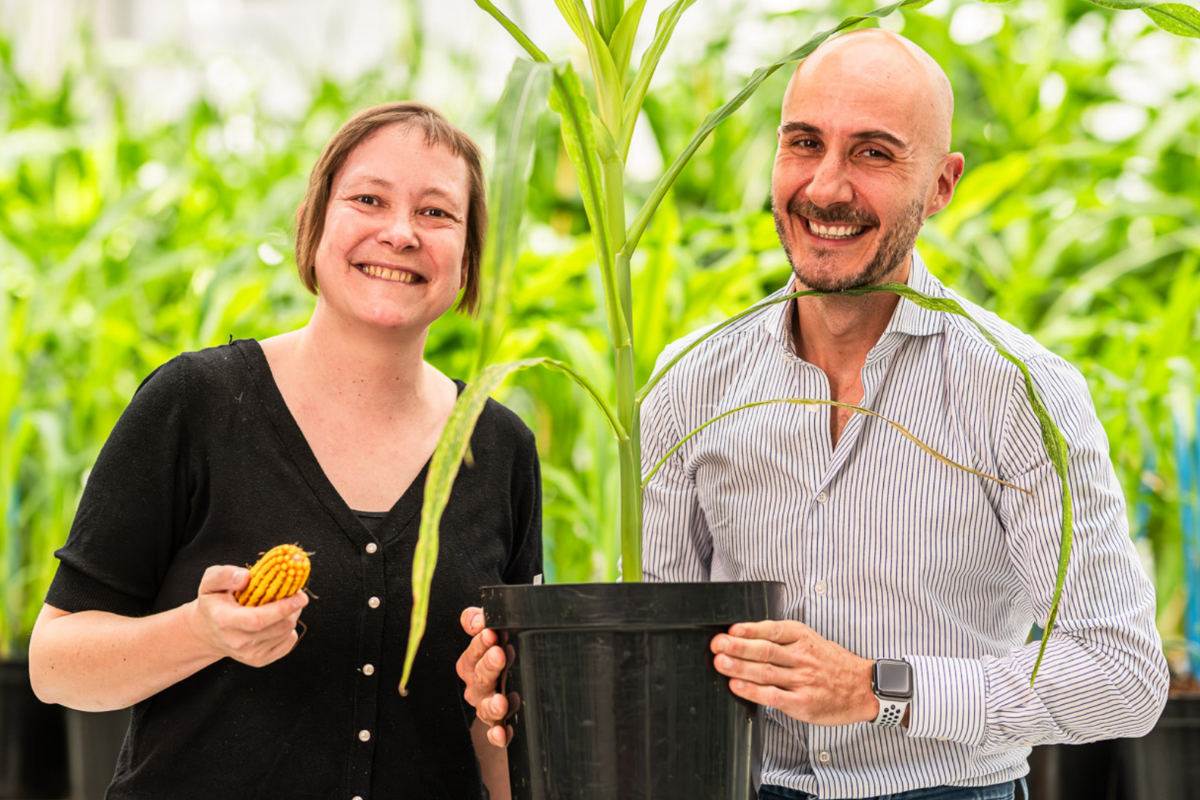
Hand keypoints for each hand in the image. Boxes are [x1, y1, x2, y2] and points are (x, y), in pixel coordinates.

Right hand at [187, 565, 307, 667]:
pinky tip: (277, 620)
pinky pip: (288, 642)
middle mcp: (237, 642)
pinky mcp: (260, 660)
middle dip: (293, 608)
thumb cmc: (213, 603)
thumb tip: (245, 577)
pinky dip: (289, 629)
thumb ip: (223, 576)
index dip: (283, 608)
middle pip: (279, 626)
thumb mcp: (210, 583)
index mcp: (225, 621)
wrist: (208, 632)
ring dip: (291, 616)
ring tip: (281, 604)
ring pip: (286, 632)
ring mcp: (249, 655)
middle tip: (293, 593)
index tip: (301, 596)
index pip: (258, 619)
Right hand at [456, 606, 516, 746]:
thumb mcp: (489, 634)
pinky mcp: (500, 725)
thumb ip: (478, 621)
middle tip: (499, 655)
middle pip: (479, 678)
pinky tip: (502, 735)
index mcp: (472, 664)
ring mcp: (487, 706)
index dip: (478, 644)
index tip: (490, 634)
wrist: (509, 686)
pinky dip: (498, 736)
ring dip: (492, 705)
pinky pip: (496, 733)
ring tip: (501, 701)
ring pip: (486, 708)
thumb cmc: (498, 655)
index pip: (472, 653)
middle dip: (488, 666)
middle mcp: (477, 687)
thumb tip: (475, 619)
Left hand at [711, 619, 876, 725]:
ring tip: (720, 663)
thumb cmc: (833, 664)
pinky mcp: (802, 703)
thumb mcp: (812, 640)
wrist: (863, 688)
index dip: (750, 629)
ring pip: (766, 672)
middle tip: (718, 645)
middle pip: (765, 650)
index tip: (731, 629)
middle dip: (738, 647)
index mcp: (803, 637)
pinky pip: (773, 696)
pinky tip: (737, 687)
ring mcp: (803, 681)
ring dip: (739, 667)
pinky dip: (753, 692)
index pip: (773, 630)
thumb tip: (747, 635)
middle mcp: (802, 657)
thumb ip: (784, 638)